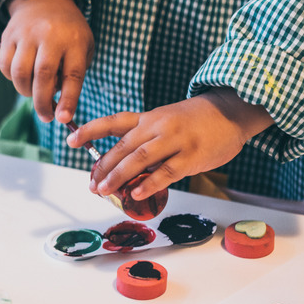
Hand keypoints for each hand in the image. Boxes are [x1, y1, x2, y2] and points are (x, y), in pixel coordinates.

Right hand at [1, 0, 92, 122]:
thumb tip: (57, 107)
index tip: (63, 119)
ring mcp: (26, 34)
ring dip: (25, 92)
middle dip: (42, 102)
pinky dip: (12, 79)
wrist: (46, 0)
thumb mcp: (82, 48)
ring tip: (33, 93)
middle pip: (42, 75)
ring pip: (20, 73)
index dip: (68, 99)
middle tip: (46, 117)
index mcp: (74, 40)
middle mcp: (50, 35)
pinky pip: (5, 66)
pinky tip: (23, 76)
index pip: (72, 74)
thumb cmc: (68, 34)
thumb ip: (73, 76)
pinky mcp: (8, 35)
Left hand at [67, 88, 273, 200]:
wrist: (232, 110)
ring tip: (104, 190)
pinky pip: (167, 171)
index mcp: (148, 118)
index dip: (90, 131)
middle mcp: (158, 127)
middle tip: (91, 184)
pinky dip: (150, 183)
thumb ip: (145, 141)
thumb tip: (122, 168)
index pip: (113, 122)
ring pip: (140, 159)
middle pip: (123, 146)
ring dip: (119, 176)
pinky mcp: (192, 156)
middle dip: (103, 166)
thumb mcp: (165, 122)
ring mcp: (175, 141)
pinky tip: (137, 193)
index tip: (71, 140)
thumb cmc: (196, 120)